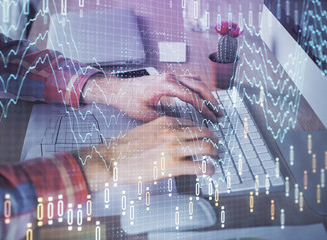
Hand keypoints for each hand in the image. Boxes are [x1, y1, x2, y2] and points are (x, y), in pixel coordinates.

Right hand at [76, 116, 217, 189]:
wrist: (110, 160)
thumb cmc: (124, 147)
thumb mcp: (145, 129)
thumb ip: (162, 131)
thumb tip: (176, 138)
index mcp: (165, 122)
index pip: (192, 123)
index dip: (202, 130)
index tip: (205, 136)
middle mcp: (173, 132)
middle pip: (204, 132)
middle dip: (213, 138)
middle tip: (216, 145)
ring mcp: (174, 149)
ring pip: (206, 147)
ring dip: (215, 152)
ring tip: (216, 157)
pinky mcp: (172, 166)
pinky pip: (200, 166)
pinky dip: (209, 168)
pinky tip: (210, 171)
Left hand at [82, 73, 221, 121]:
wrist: (118, 89)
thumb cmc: (128, 100)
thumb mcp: (144, 115)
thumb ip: (164, 120)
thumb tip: (182, 127)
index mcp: (166, 85)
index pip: (192, 97)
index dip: (205, 109)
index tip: (213, 118)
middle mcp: (170, 77)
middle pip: (199, 86)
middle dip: (211, 100)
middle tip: (220, 112)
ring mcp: (170, 75)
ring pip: (196, 80)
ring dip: (207, 92)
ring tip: (215, 106)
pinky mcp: (169, 78)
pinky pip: (189, 80)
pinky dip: (199, 88)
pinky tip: (202, 97)